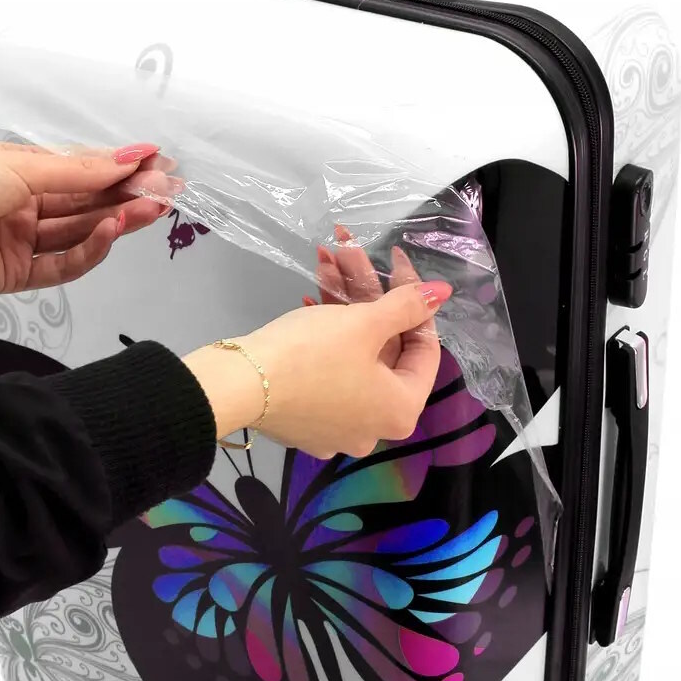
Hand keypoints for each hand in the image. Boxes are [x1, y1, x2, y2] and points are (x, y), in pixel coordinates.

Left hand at [0, 141, 181, 300]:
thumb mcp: (25, 168)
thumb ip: (81, 170)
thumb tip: (129, 158)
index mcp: (24, 174)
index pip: (84, 172)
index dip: (121, 169)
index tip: (157, 163)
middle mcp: (27, 207)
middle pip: (89, 204)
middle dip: (129, 196)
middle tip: (166, 191)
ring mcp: (25, 242)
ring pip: (82, 233)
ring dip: (118, 221)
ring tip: (149, 209)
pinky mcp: (21, 276)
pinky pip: (65, 265)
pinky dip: (91, 250)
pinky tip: (111, 231)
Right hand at [184, 273, 450, 459]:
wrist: (238, 385)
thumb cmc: (312, 354)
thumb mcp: (364, 322)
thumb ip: (407, 305)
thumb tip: (442, 293)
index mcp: (400, 411)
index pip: (424, 348)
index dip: (413, 299)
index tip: (396, 263)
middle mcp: (373, 428)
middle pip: (383, 348)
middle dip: (366, 292)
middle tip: (350, 252)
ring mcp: (336, 427)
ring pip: (352, 354)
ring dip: (341, 304)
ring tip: (325, 259)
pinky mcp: (305, 420)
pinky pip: (327, 371)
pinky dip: (324, 335)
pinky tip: (310, 298)